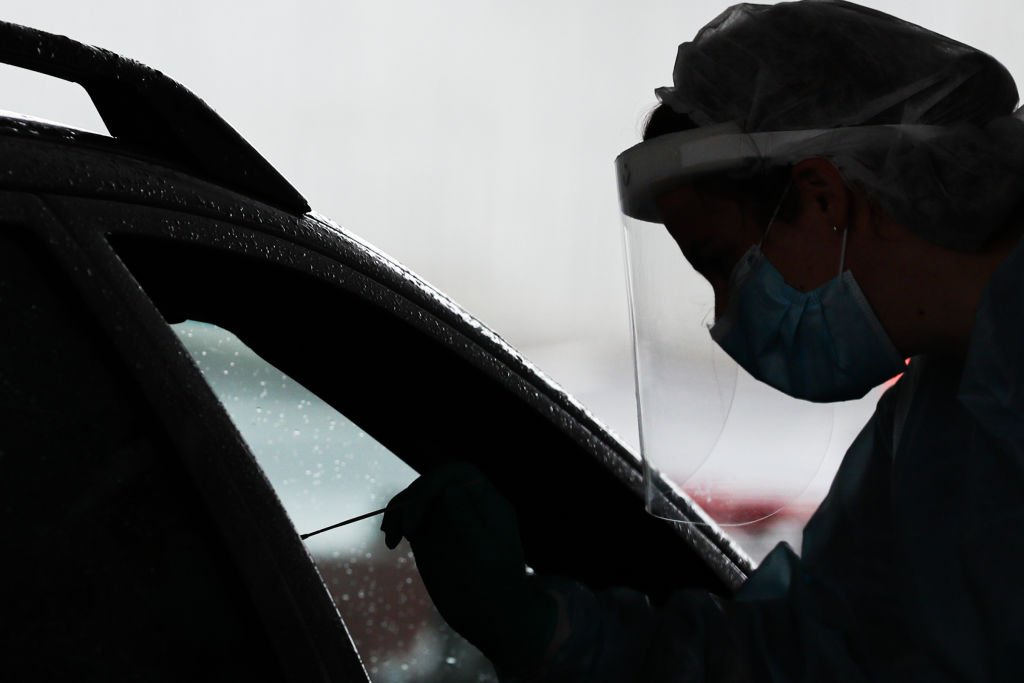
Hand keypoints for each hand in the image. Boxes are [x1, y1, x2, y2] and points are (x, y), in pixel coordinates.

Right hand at [381, 462, 557, 675]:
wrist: (495, 618)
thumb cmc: (494, 587)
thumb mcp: (482, 550)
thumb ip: (465, 517)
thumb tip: (448, 488)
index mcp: (487, 503)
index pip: (457, 474)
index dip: (433, 483)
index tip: (418, 511)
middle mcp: (467, 507)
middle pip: (433, 485)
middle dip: (413, 500)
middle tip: (402, 529)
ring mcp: (448, 521)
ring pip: (418, 500)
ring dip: (399, 510)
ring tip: (390, 535)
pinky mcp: (432, 538)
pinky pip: (411, 519)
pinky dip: (397, 524)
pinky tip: (390, 540)